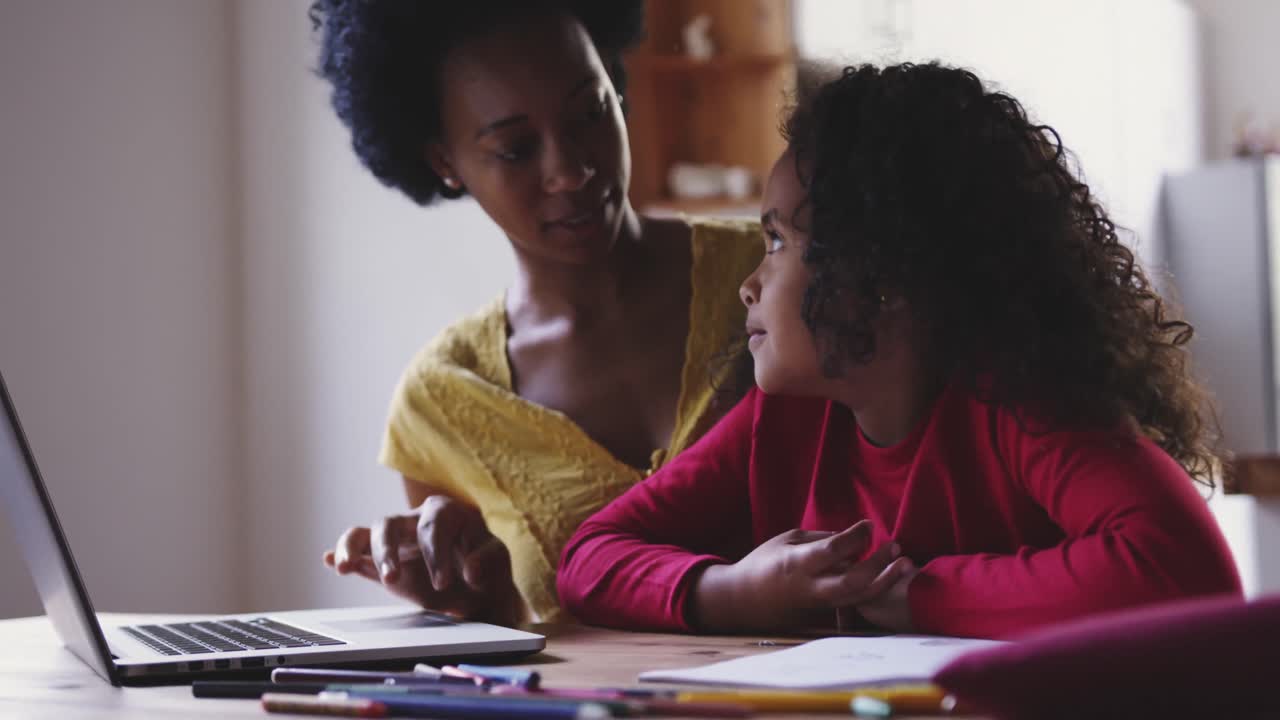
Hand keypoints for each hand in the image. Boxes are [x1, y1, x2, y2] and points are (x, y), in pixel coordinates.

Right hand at [322, 496, 524, 624]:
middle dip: (387, 551)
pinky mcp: (382, 563)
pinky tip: (330, 560)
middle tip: (393, 579)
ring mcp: (395, 542)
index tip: (443, 582)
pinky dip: (343, 556)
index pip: (432, 526)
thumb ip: (488, 561)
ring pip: (366, 534)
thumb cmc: (488, 569)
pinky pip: (358, 555)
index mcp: (445, 514)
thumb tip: (472, 570)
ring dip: (353, 549)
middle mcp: (414, 521)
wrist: (479, 592)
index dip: (435, 554)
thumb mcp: (498, 562)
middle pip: (389, 524)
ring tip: (345, 567)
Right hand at [692, 520, 913, 631]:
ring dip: (884, 580)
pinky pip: (854, 603)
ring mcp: (818, 604)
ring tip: (903, 562)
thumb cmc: (764, 562)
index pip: (832, 550)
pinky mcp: (823, 613)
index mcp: (796, 564)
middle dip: (878, 565)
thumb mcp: (787, 539)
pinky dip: (874, 589)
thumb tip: (852, 538)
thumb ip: (821, 538)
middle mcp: (809, 587)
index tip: (869, 525)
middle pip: (851, 581)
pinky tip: (888, 575)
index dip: (855, 537)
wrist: (745, 600)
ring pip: (858, 598)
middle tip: (894, 546)